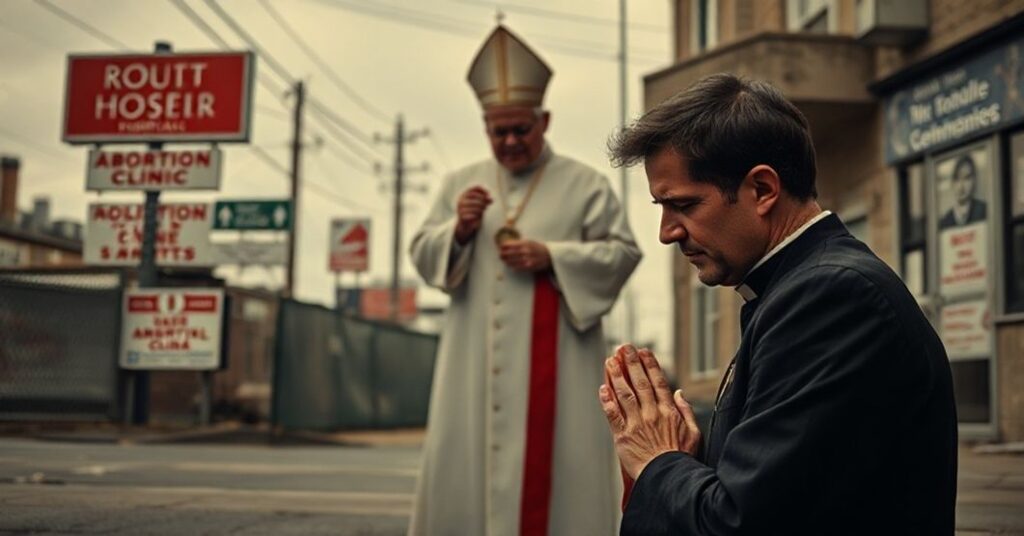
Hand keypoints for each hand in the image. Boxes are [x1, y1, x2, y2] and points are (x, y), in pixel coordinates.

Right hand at [455, 186, 491, 244]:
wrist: (465, 223)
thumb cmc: (473, 211)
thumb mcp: (479, 204)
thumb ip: (485, 200)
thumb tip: (491, 199)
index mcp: (464, 195)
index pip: (473, 189)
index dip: (482, 190)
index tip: (489, 194)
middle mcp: (461, 200)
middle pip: (475, 197)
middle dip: (483, 200)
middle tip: (487, 204)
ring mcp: (460, 208)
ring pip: (475, 206)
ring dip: (481, 209)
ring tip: (483, 210)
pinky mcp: (462, 216)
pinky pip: (473, 215)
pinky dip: (478, 215)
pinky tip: (478, 216)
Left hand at [498, 239, 551, 271]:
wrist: (550, 255)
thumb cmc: (538, 247)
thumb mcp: (530, 242)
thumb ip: (519, 243)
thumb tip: (508, 244)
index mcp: (525, 243)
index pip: (511, 245)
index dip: (504, 246)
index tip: (501, 247)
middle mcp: (526, 251)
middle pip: (510, 253)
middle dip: (503, 254)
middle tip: (500, 255)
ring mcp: (527, 259)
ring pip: (513, 261)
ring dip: (507, 261)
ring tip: (504, 261)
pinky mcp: (529, 266)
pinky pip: (518, 267)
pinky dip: (513, 267)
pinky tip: (510, 266)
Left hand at [599, 344, 701, 479]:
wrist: (668, 478)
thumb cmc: (681, 459)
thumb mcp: (694, 434)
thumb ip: (686, 411)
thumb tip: (680, 394)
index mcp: (668, 412)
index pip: (658, 382)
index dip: (650, 364)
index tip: (644, 352)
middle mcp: (652, 413)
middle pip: (639, 382)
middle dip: (631, 362)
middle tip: (624, 348)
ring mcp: (636, 423)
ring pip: (624, 393)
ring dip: (616, 375)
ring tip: (610, 361)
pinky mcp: (623, 436)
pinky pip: (613, 414)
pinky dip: (607, 400)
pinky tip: (602, 388)